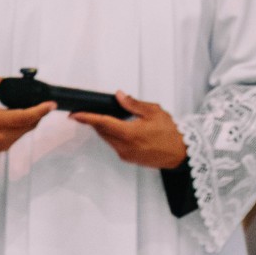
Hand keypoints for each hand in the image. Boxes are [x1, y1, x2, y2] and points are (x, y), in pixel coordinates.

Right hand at [0, 77, 53, 156]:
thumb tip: (3, 81)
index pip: (25, 117)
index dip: (41, 110)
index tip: (51, 104)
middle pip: (29, 125)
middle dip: (38, 114)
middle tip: (43, 105)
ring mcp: (0, 144)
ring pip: (24, 132)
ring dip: (30, 122)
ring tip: (31, 111)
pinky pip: (16, 138)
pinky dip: (20, 129)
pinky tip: (18, 121)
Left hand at [73, 91, 188, 169]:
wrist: (179, 152)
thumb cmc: (170, 132)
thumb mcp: (154, 112)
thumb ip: (134, 104)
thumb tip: (120, 96)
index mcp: (129, 133)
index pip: (102, 123)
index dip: (87, 118)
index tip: (75, 114)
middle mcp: (124, 146)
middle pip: (102, 132)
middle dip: (95, 122)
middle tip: (90, 112)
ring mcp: (125, 154)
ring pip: (108, 139)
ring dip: (105, 129)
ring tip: (108, 118)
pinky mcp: (128, 158)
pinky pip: (115, 145)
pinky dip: (113, 136)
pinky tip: (121, 129)